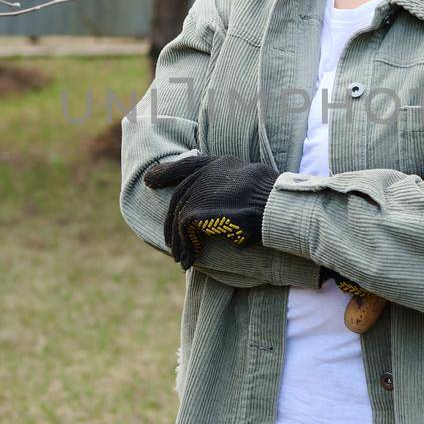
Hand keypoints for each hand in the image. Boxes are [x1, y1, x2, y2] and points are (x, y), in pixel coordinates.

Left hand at [142, 154, 277, 269]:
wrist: (273, 206)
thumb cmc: (274, 199)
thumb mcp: (255, 182)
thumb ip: (237, 186)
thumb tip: (234, 204)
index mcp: (221, 163)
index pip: (187, 164)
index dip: (166, 172)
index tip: (149, 179)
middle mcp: (206, 173)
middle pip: (180, 196)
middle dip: (170, 220)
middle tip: (169, 241)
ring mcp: (198, 191)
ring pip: (178, 217)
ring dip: (178, 240)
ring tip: (181, 258)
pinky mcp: (194, 211)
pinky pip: (183, 232)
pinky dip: (186, 248)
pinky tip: (190, 260)